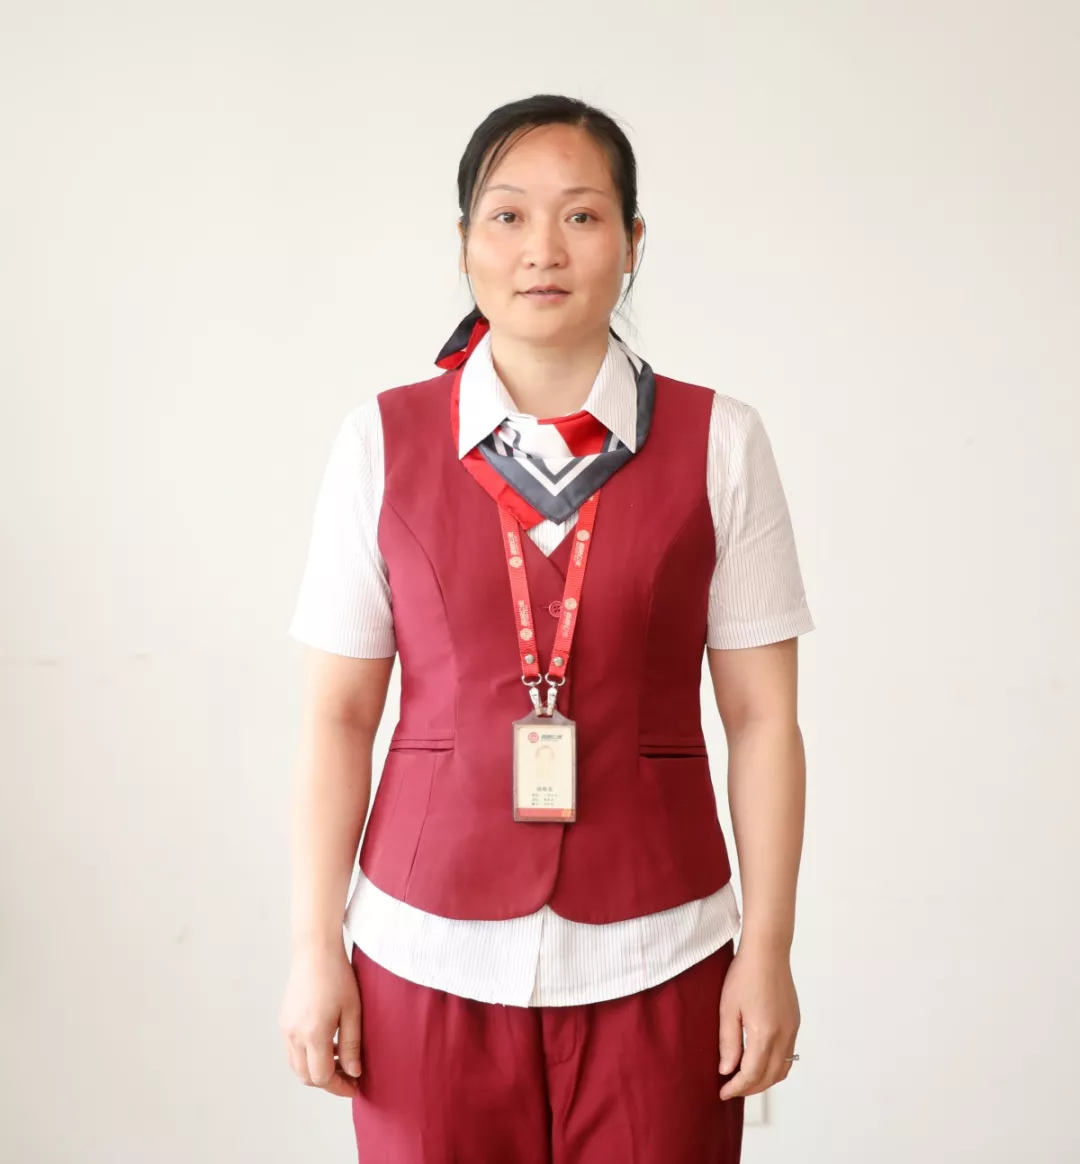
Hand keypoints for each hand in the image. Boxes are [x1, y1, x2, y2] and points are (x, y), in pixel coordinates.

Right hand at [279, 941, 362, 1098]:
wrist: (315, 950)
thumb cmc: (338, 976)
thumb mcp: (353, 1010)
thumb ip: (352, 1044)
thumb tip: (354, 1072)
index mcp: (313, 1034)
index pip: (322, 1077)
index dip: (339, 1087)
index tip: (354, 1087)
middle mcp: (294, 1035)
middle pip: (307, 1076)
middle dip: (328, 1081)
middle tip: (350, 1076)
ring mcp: (285, 1028)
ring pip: (297, 1066)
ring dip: (316, 1070)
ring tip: (340, 1059)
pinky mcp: (283, 1021)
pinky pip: (293, 1051)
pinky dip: (308, 1056)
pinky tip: (328, 1043)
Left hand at [718, 943, 799, 1099]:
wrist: (768, 952)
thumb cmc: (743, 975)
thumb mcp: (728, 1008)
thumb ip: (728, 1042)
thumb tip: (726, 1070)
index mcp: (764, 1034)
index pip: (751, 1074)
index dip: (736, 1087)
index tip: (722, 1092)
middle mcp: (783, 1036)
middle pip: (769, 1077)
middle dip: (750, 1089)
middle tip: (731, 1089)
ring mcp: (792, 1030)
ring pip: (782, 1070)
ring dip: (764, 1081)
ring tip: (744, 1080)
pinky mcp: (795, 1023)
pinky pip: (788, 1056)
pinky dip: (774, 1067)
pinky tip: (760, 1062)